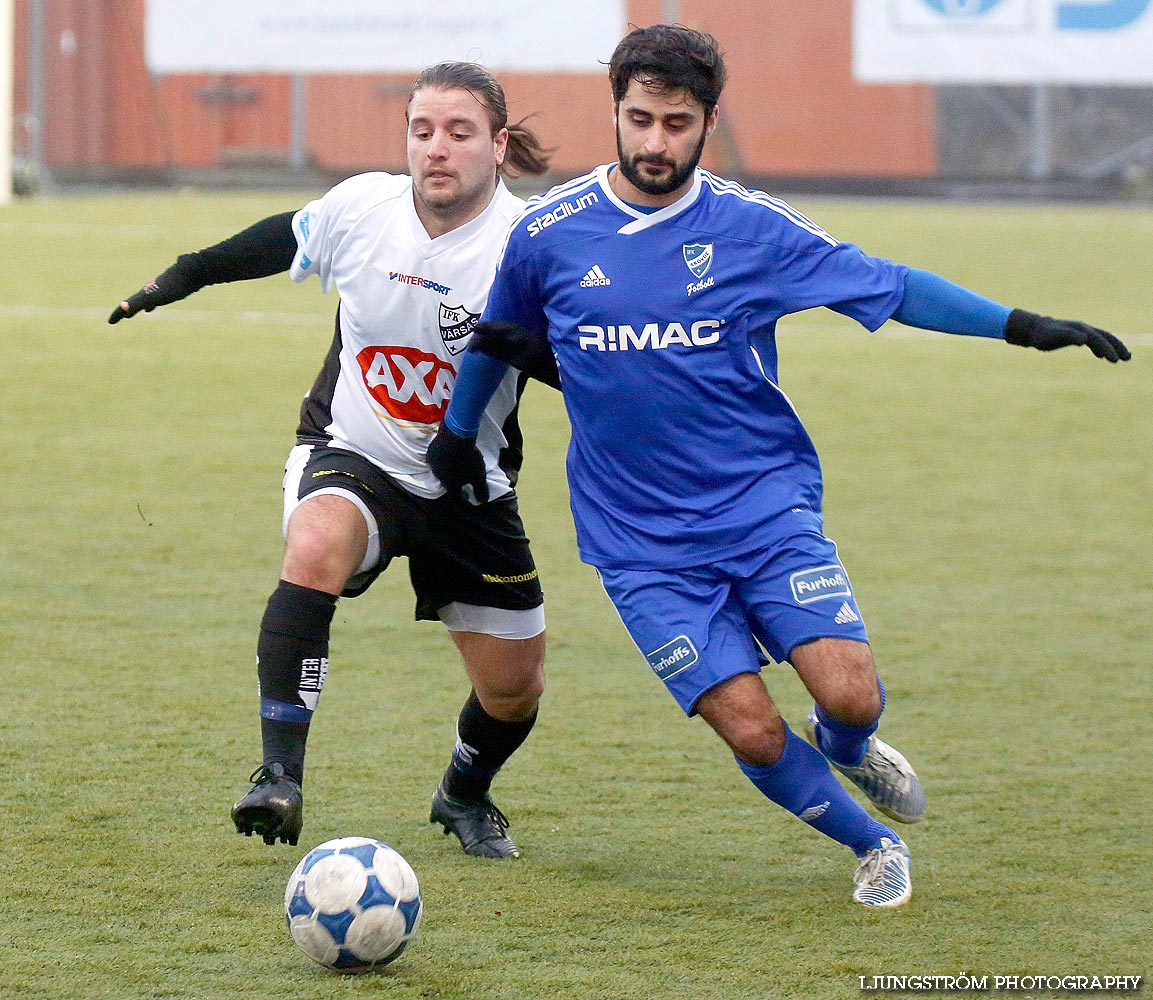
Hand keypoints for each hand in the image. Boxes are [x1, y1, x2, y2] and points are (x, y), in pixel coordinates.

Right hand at [108, 254, 200, 323]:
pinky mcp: (172, 288)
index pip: (128, 305)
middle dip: (128, 309)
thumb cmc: (172, 286)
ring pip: (148, 298)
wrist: (191, 270)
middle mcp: (150, 290)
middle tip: (122, 316)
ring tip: (141, 311)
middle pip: (136, 301)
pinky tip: (157, 303)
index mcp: (145, 294)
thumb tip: (122, 307)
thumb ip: (139, 302)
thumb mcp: (154, 297)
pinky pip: (160, 296)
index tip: (110, 322)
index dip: (119, 313)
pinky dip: (156, 302)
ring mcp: (161, 288)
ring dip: (143, 305)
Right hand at [426, 424, 489, 503]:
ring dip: (447, 469)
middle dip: (454, 482)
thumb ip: (480, 490)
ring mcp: (432, 463)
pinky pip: (436, 458)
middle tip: (463, 478)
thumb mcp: (479, 476)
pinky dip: (442, 458)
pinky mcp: (430, 451)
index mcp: (449, 484)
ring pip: (440, 470)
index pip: (455, 496)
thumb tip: (482, 501)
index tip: (467, 496)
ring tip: (456, 464)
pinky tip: (448, 454)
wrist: (455, 436)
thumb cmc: (468, 458)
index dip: (462, 498)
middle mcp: (437, 476)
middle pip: (447, 482)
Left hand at [1004, 309, 1130, 362]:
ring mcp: (1081, 331)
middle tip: (1127, 358)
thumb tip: (1085, 339)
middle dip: (1117, 347)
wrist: (1034, 329)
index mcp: (1080, 329)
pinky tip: (1101, 356)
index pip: (1098, 339)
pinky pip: (1093, 341)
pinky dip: (1100, 348)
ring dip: (1112, 347)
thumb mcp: (1054, 336)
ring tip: (1122, 358)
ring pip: (1101, 338)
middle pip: (1105, 337)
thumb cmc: (1043, 335)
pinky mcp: (1076, 336)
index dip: (1107, 349)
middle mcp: (1083, 329)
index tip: (1115, 360)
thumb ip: (1069, 336)